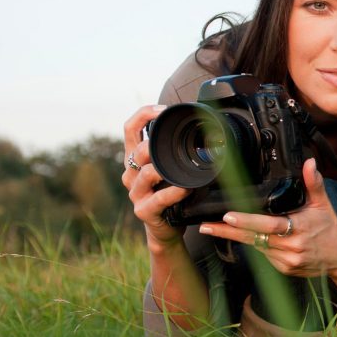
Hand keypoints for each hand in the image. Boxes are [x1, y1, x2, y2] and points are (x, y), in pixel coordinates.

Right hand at [121, 104, 190, 245]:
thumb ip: (175, 150)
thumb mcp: (170, 167)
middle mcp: (130, 173)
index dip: (144, 114)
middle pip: (138, 150)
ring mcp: (135, 192)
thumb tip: (206, 128)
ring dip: (165, 169)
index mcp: (135, 157)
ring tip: (182, 168)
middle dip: (157, 144)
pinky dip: (174, 192)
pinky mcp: (143, 210)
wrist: (166, 227)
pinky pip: (158, 199)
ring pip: (145, 174)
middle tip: (177, 142)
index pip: (130, 128)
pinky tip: (186, 188)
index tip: (164, 109)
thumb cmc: (171, 192)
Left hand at [198, 158, 336, 277]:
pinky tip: (248, 237)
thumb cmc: (330, 227)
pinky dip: (256, 245)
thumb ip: (313, 183)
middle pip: (254, 238)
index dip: (247, 221)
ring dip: (237, 237)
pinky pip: (264, 256)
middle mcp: (292, 246)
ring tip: (214, 228)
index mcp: (299, 227)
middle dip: (228, 232)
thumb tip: (309, 163)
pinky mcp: (284, 269)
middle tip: (206, 226)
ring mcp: (287, 260)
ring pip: (256, 247)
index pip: (268, 225)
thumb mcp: (323, 203)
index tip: (229, 216)